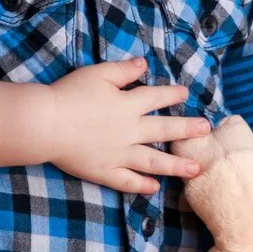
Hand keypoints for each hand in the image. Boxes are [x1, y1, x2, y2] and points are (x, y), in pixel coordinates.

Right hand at [34, 58, 212, 194]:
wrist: (46, 124)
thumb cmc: (69, 95)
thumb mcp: (97, 74)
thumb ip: (123, 71)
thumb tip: (144, 64)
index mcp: (127, 104)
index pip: (156, 98)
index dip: (172, 94)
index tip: (186, 93)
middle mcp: (129, 131)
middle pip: (164, 130)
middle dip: (187, 129)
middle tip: (205, 130)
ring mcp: (118, 154)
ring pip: (153, 161)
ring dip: (175, 165)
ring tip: (195, 169)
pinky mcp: (104, 171)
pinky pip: (127, 181)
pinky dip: (141, 185)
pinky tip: (154, 187)